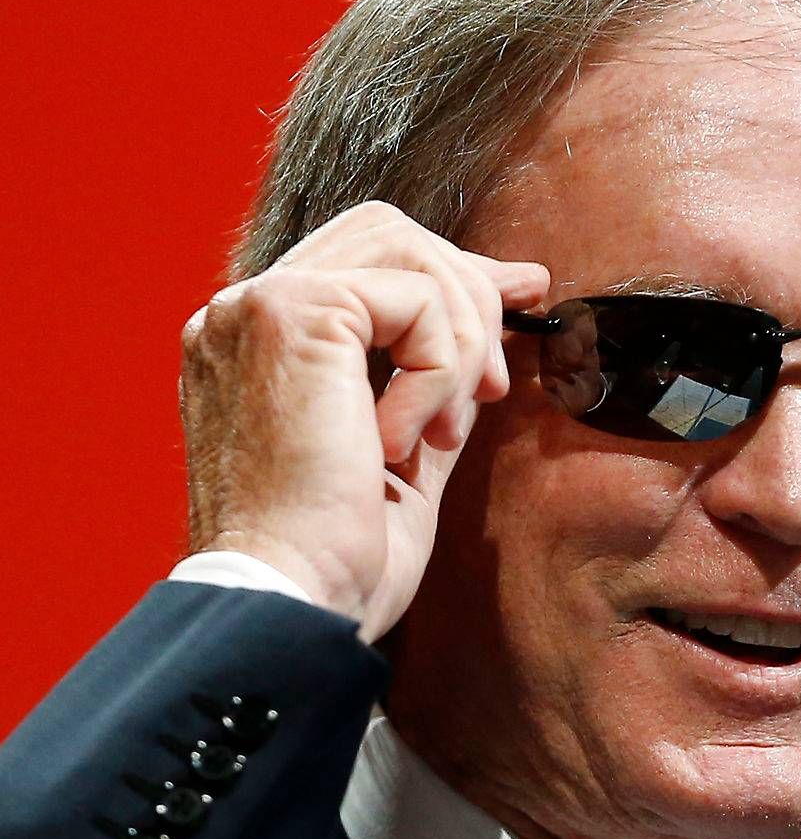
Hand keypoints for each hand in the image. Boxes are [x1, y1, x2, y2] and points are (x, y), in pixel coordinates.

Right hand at [179, 201, 548, 641]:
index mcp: (257, 344)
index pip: (368, 261)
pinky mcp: (293, 315)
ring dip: (461, 341)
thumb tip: (508, 298)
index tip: (520, 300)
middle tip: (496, 382)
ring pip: (413, 256)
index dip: (452, 274)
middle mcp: (243, 312)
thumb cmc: (339, 554)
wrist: (291, 603)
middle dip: (469, 293)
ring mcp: (259, 306)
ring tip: (447, 432)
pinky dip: (441, 372)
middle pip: (391, 235)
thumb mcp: (405, 445)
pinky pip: (418, 302)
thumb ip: (439, 370)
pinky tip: (409, 443)